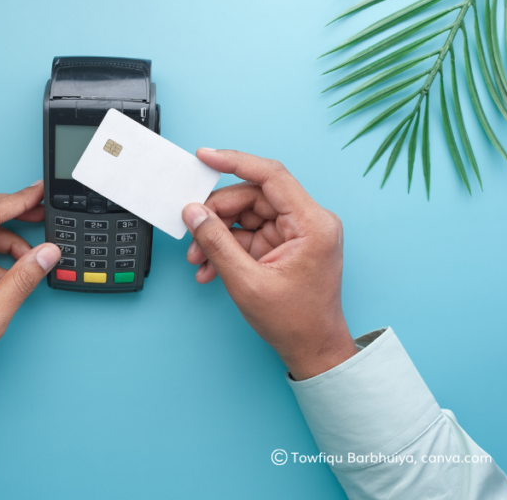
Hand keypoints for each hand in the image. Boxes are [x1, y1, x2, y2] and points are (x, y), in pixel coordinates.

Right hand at [182, 149, 355, 379]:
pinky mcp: (285, 245)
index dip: (234, 162)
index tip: (205, 156)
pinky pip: (249, 234)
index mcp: (312, 224)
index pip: (270, 176)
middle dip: (217, 215)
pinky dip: (228, 248)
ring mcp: (297, 233)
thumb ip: (217, 243)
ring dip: (218, 235)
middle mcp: (308, 222)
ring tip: (199, 259)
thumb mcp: (247, 282)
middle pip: (253, 197)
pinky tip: (211, 267)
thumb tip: (194, 213)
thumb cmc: (295, 322)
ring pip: (247, 216)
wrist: (314, 350)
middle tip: (192, 233)